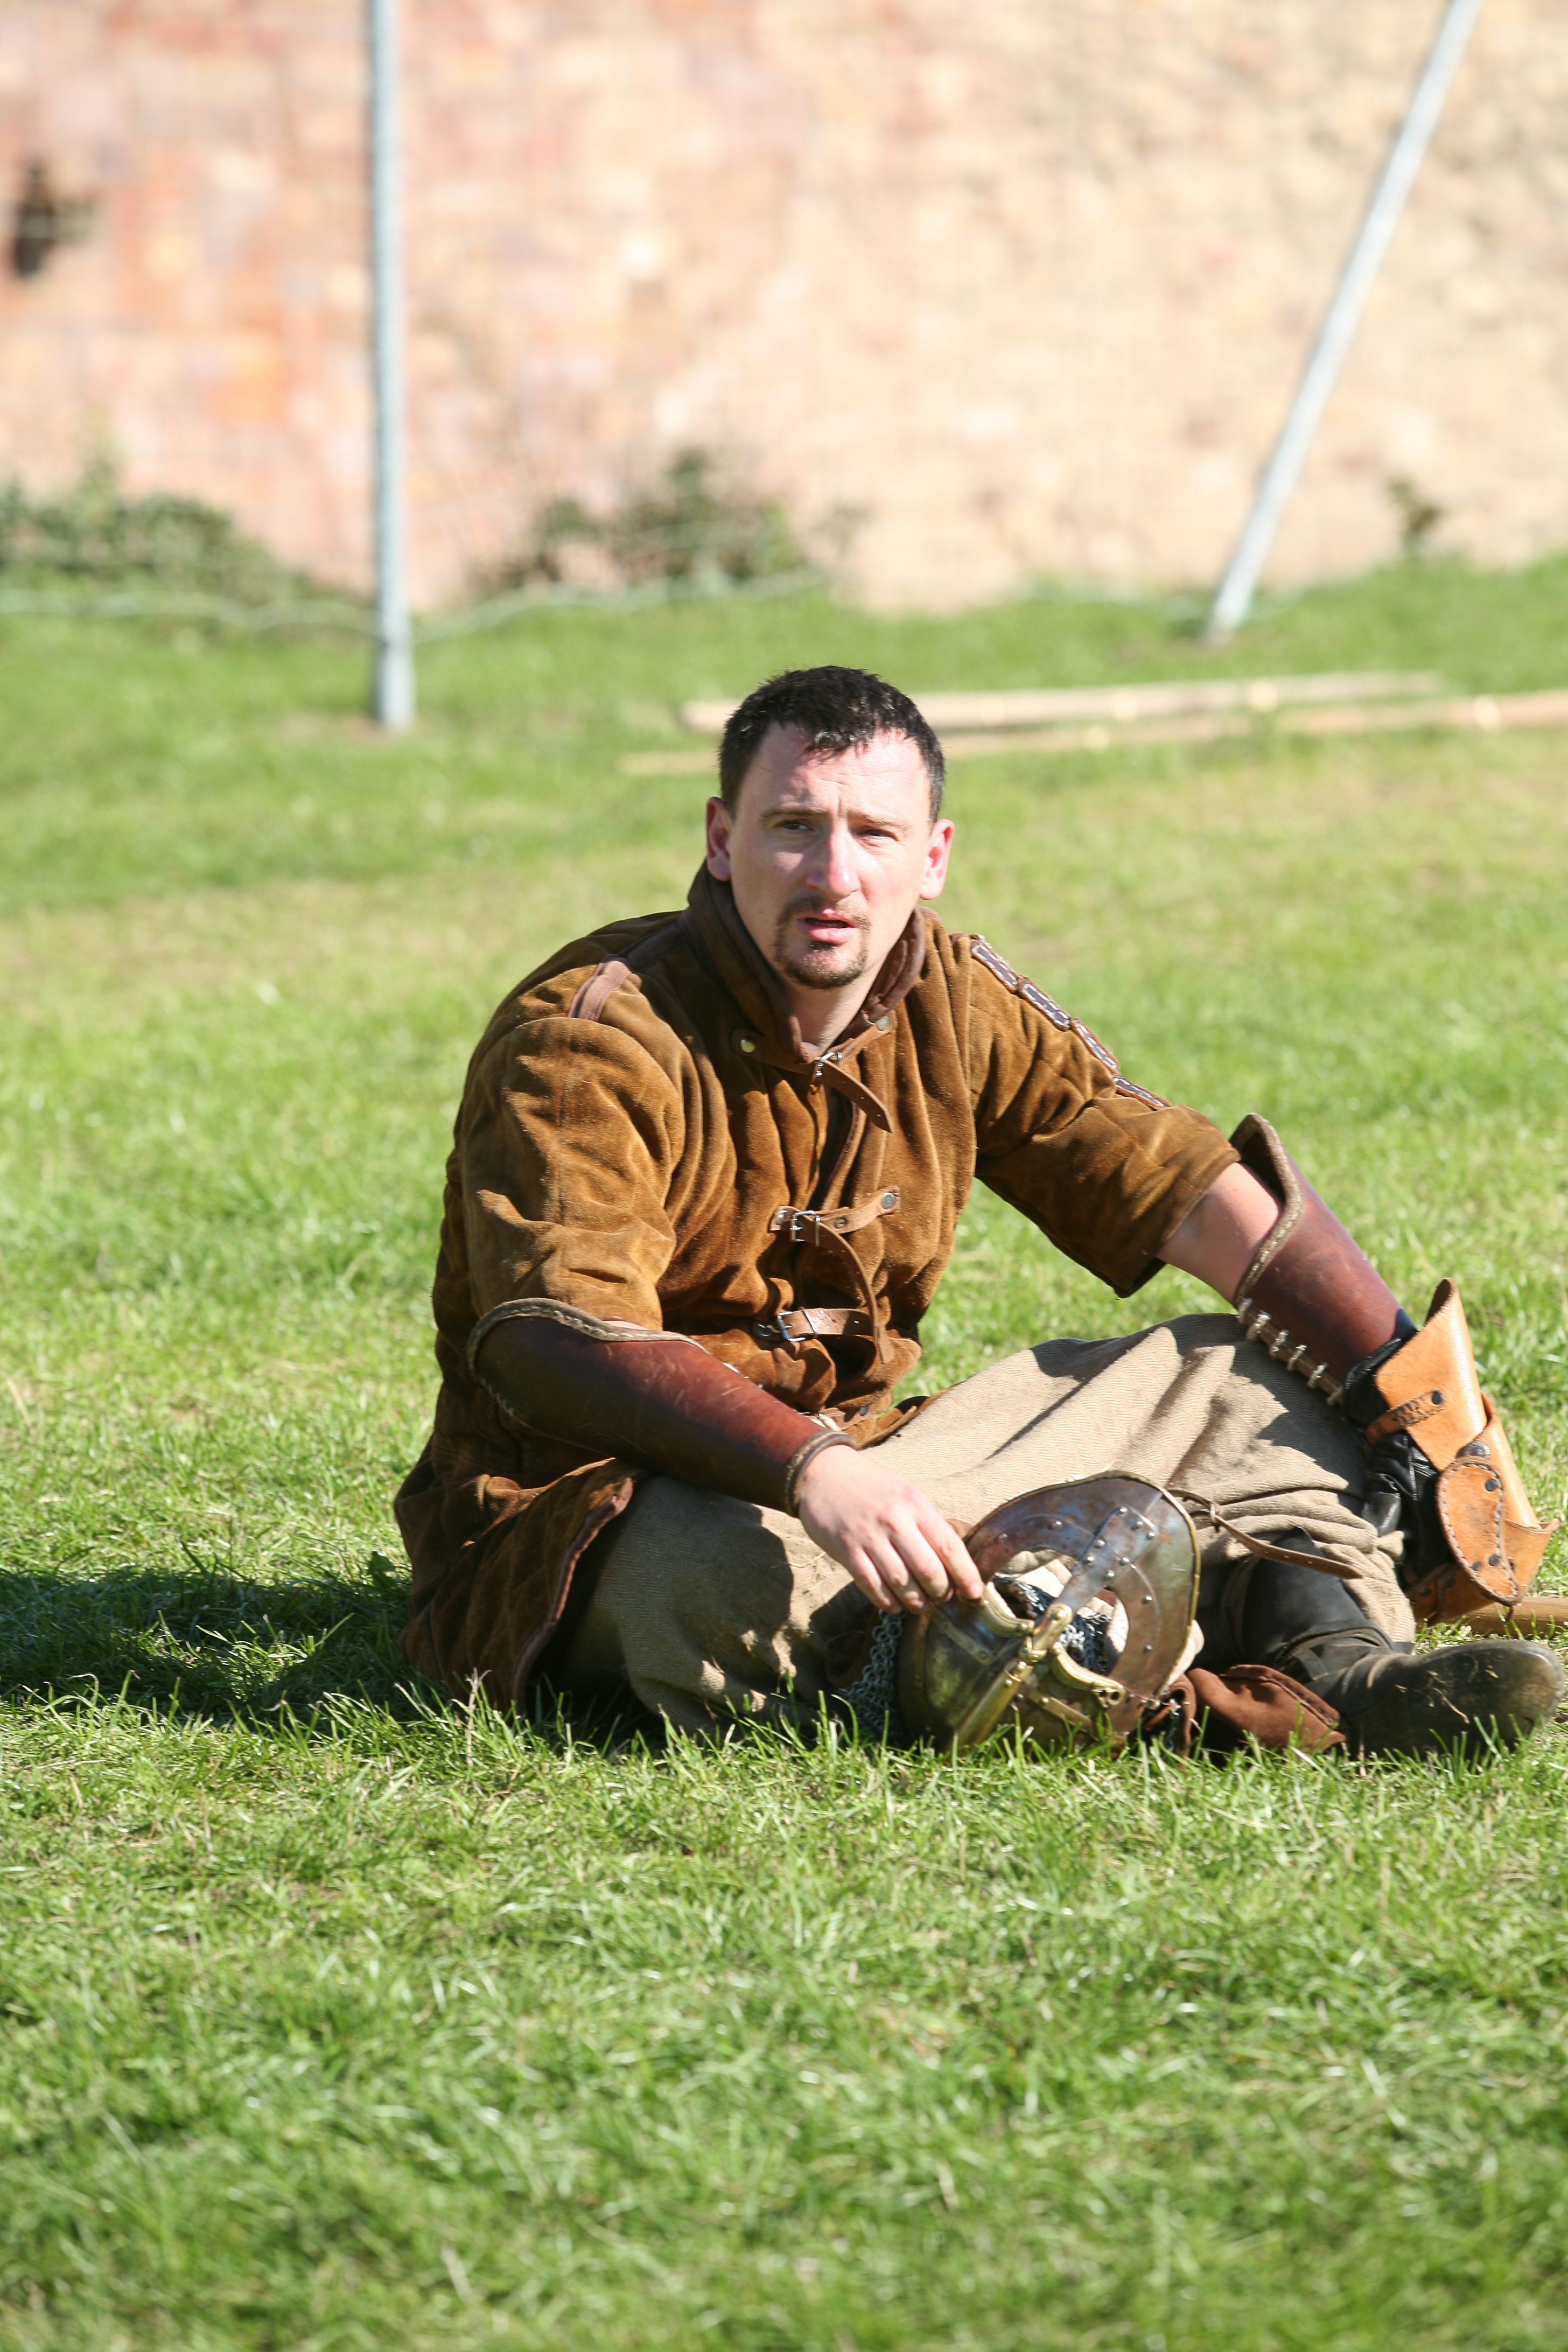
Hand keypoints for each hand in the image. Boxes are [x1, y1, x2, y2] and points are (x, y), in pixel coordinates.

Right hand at [795, 1445, 982, 1613]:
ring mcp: (869, 1536)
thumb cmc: (870, 1485)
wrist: (822, 1472)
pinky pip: (872, 1586)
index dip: (966, 1575)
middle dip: (941, 1593)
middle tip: (942, 1599)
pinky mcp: (846, 1550)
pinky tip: (894, 1605)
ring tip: (920, 1605)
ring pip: (901, 1582)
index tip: (975, 1594)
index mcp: (914, 1504)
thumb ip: (926, 1522)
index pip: (949, 1546)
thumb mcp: (905, 1492)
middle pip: (928, 1570)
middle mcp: (894, 1520)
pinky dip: (886, 1601)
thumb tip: (952, 1559)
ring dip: (915, 1601)